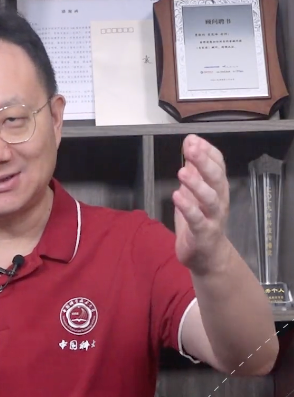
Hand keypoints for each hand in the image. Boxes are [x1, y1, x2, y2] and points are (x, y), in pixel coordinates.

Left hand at [172, 135, 230, 274]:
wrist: (208, 257)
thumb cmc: (200, 222)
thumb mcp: (195, 194)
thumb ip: (193, 172)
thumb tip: (189, 146)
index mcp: (218, 188)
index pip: (218, 165)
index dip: (207, 151)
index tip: (192, 139)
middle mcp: (219, 200)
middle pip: (215, 178)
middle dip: (204, 161)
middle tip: (191, 148)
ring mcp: (213, 217)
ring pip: (209, 198)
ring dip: (196, 183)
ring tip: (182, 172)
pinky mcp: (203, 233)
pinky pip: (197, 219)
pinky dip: (188, 207)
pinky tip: (177, 196)